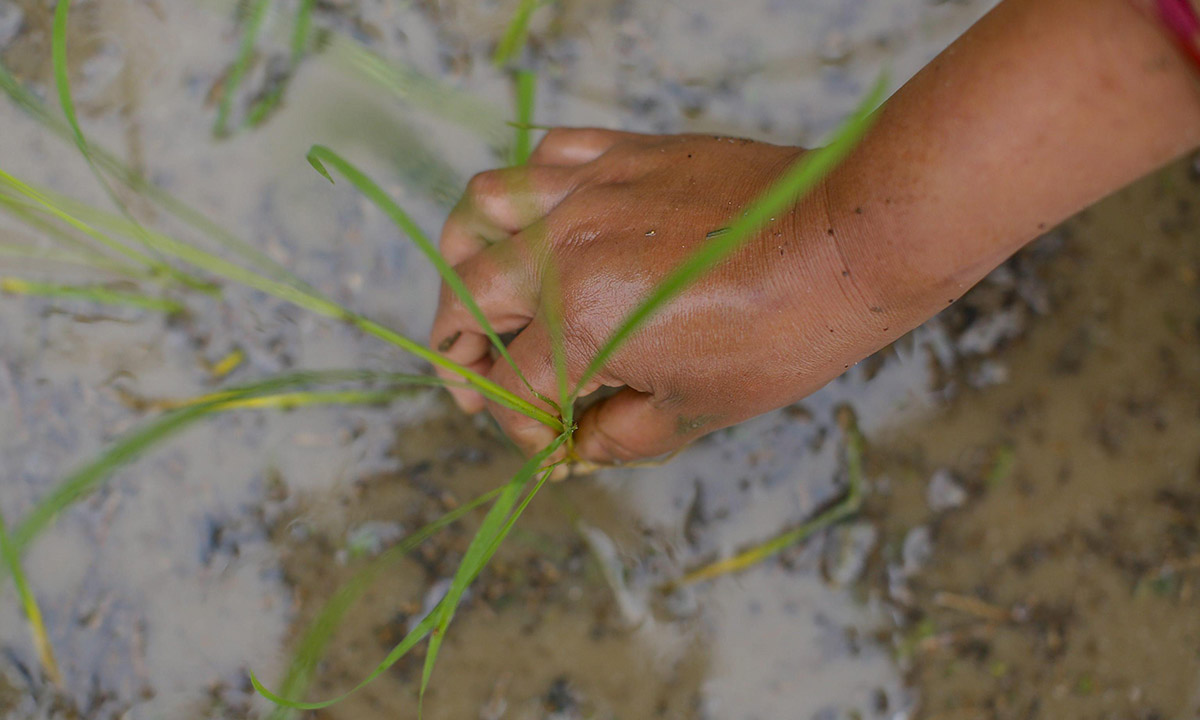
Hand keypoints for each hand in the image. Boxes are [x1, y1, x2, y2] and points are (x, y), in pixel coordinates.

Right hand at [430, 128, 896, 464]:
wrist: (843, 243)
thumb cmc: (782, 332)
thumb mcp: (697, 412)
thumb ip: (619, 436)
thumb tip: (578, 446)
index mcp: (579, 320)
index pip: (514, 387)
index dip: (524, 430)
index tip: (552, 441)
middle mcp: (564, 248)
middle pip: (469, 300)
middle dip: (462, 355)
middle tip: (477, 380)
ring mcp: (589, 190)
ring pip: (482, 209)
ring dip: (465, 258)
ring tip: (479, 288)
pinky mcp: (623, 153)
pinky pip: (545, 156)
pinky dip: (525, 190)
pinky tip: (542, 221)